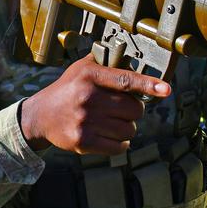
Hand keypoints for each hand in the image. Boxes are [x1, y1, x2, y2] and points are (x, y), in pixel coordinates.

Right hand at [20, 54, 170, 154]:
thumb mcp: (81, 68)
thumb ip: (107, 63)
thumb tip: (136, 61)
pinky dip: (120, 143)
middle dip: (133, 110)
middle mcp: (88, 98)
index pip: (126, 81)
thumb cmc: (68, 89)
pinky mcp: (83, 142)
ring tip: (113, 122)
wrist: (41, 116)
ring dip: (127, 128)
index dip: (148, 85)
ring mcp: (85, 122)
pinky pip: (119, 146)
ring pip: (129, 129)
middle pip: (134, 109)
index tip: (166, 90)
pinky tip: (110, 136)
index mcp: (90, 76)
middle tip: (122, 109)